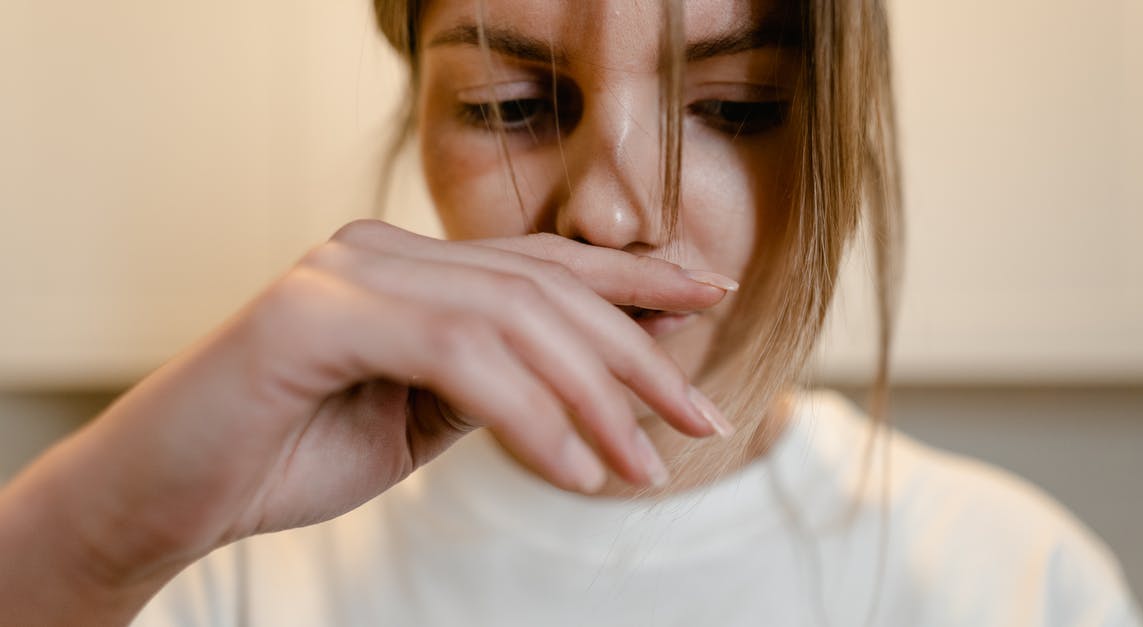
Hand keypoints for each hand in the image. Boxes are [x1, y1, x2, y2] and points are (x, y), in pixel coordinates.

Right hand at [0, 219, 736, 616]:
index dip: (633, 278)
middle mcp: (380, 249)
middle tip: (702, 417)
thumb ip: (498, 383)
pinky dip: (530, 416)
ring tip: (641, 468)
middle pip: (545, 288)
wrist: (165, 497)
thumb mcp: (421, 418)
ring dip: (594, 399)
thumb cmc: (290, 456)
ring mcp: (345, 272)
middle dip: (637, 353)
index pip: (542, 263)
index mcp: (409, 266)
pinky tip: (571, 469)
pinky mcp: (315, 314)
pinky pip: (458, 355)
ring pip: (514, 317)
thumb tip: (602, 378)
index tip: (709, 298)